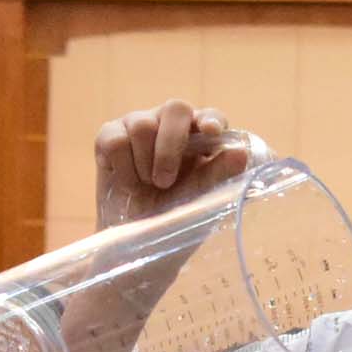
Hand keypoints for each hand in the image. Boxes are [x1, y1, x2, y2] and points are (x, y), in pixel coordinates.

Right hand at [91, 102, 260, 230]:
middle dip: (170, 145)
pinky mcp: (110, 136)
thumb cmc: (172, 217)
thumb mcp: (199, 201)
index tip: (211, 131)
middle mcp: (171, 125)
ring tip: (147, 185)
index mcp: (200, 137)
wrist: (134, 243)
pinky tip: (127, 182)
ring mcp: (139, 125)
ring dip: (145, 164)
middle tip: (165, 182)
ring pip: (142, 125)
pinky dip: (122, 169)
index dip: (211, 120)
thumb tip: (241, 153)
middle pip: (175, 108)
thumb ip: (219, 175)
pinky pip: (116, 140)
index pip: (210, 116)